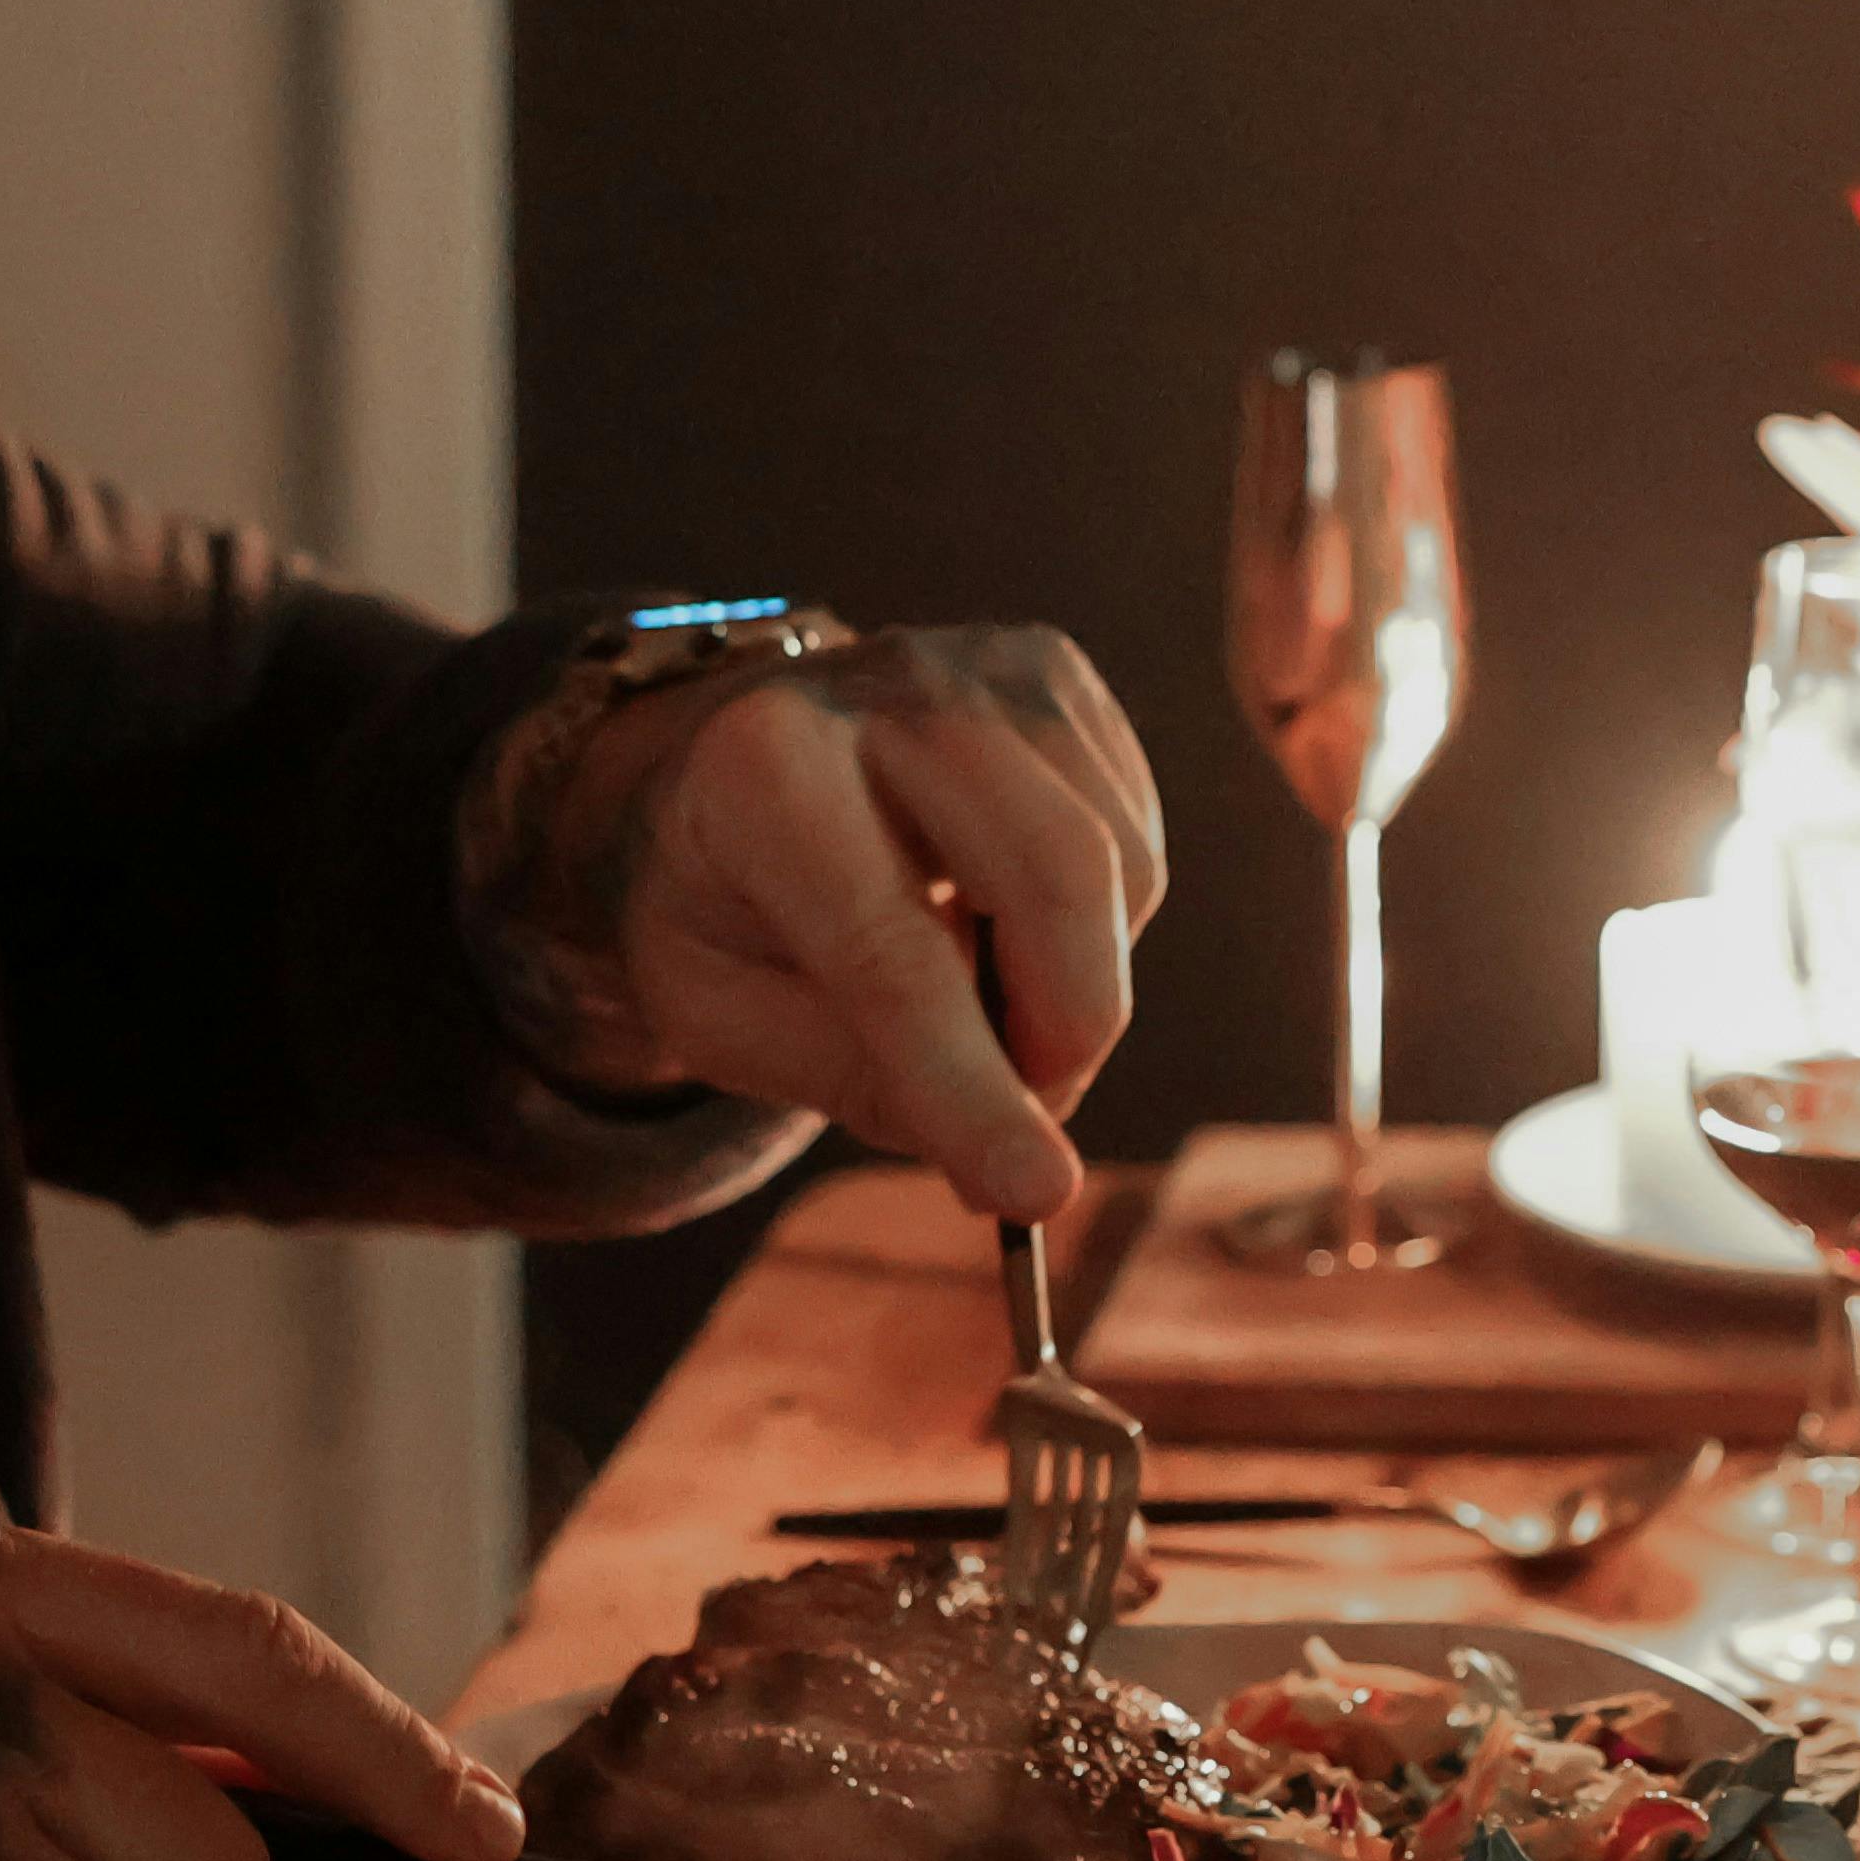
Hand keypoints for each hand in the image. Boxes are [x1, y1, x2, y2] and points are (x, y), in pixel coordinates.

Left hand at [521, 621, 1164, 1217]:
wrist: (721, 758)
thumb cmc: (721, 900)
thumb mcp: (719, 1015)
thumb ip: (852, 1078)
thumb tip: (1012, 1147)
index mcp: (763, 770)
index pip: (890, 954)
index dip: (967, 1084)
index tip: (1032, 1194)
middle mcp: (891, 687)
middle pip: (1053, 877)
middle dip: (1066, 1031)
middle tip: (1021, 1110)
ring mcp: (991, 666)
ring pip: (1119, 868)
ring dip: (1079, 984)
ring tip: (982, 1000)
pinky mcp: (1063, 677)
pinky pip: (1140, 838)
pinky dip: (1100, 923)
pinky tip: (1007, 918)